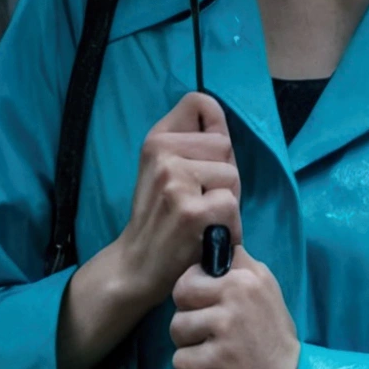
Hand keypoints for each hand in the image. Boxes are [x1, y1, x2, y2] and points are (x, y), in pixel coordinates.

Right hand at [115, 92, 241, 308]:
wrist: (137, 266)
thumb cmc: (163, 218)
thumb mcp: (168, 169)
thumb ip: (194, 140)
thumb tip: (215, 108)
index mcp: (156, 139)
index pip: (201, 102)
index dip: (214, 126)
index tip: (203, 159)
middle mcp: (162, 153)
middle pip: (225, 146)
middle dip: (223, 176)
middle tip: (199, 203)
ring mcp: (175, 180)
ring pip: (231, 176)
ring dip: (226, 204)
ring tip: (202, 221)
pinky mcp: (191, 210)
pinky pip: (231, 206)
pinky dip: (228, 228)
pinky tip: (207, 238)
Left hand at [170, 245, 300, 368]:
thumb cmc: (273, 337)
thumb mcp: (266, 291)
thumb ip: (239, 269)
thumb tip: (211, 242)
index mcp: (247, 276)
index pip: (197, 267)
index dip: (199, 284)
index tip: (213, 301)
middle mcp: (235, 297)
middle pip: (180, 292)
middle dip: (189, 312)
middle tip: (210, 330)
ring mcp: (222, 330)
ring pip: (176, 327)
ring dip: (189, 343)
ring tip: (216, 351)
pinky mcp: (209, 362)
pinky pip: (179, 359)